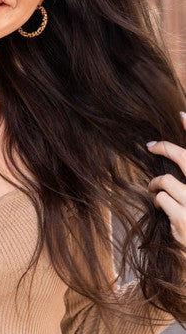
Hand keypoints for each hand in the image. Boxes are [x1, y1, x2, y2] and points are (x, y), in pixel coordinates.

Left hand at [146, 112, 185, 248]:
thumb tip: (172, 156)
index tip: (181, 113)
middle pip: (185, 157)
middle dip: (165, 147)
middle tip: (152, 145)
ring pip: (166, 180)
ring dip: (156, 182)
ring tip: (154, 188)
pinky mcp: (184, 219)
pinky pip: (161, 199)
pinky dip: (158, 200)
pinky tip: (161, 206)